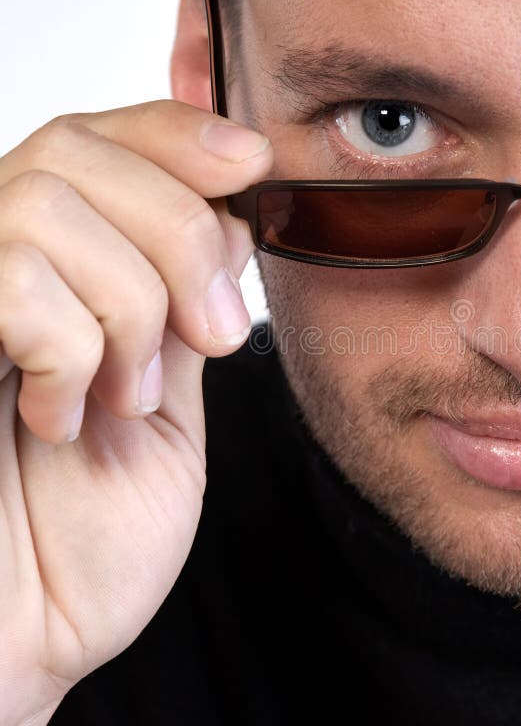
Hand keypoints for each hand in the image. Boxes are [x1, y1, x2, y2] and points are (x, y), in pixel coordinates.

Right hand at [0, 101, 271, 723]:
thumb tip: (230, 216)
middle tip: (215, 332)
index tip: (253, 162)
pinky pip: (11, 280)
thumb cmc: (92, 530)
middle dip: (179, 236)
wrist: (28, 630)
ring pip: (49, 204)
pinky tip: (64, 412)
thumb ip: (185, 303)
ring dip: (127, 305)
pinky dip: (70, 349)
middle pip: (81, 153)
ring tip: (130, 392)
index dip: (178, 134)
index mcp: (59, 270)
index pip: (103, 139)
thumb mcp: (170, 398)